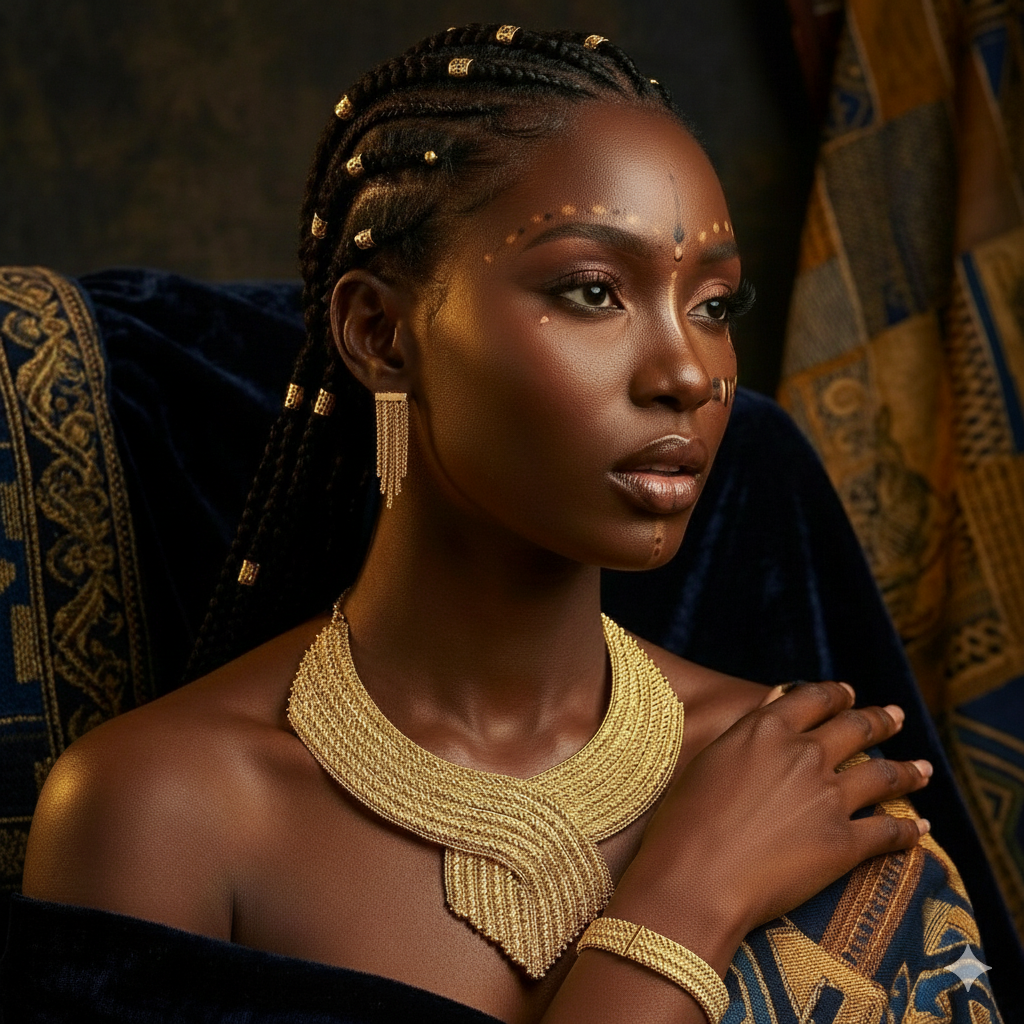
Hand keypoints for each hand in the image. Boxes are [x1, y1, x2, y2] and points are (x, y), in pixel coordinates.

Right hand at [631, 681, 930, 937]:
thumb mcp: (708, 758)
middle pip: (855, 728)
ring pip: (883, 775)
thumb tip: (774, 705)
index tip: (849, 694)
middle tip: (895, 716)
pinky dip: (910, 831)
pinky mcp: (845, 843)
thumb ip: (747, 732)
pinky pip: (889, 832)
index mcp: (766, 729)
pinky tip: (922, 828)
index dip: (836, 695)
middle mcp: (804, 755)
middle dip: (879, 720)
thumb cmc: (685, 819)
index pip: (814, 699)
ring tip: (924, 768)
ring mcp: (828, 798)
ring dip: (907, 770)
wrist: (696, 878)